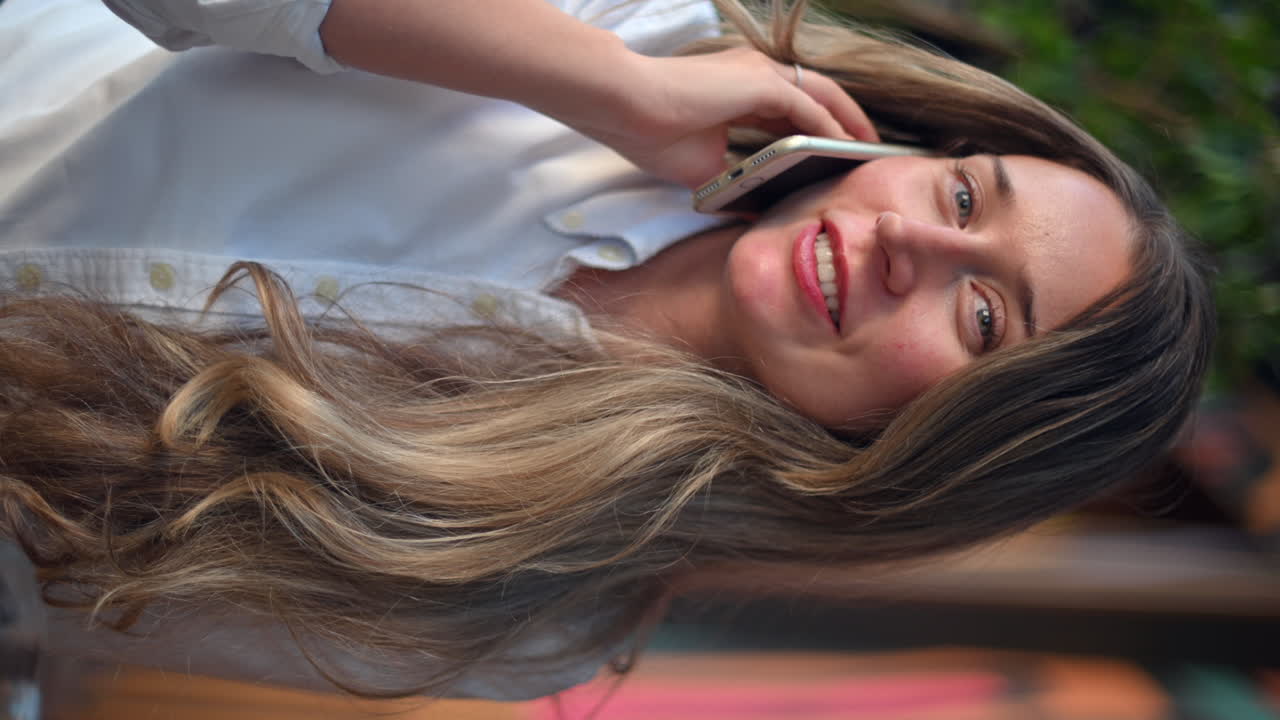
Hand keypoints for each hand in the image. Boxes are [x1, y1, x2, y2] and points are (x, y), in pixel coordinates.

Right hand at [567, 47, 879, 188]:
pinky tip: (848, 151)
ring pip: (822, 96)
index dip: (815, 130)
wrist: (623, 104)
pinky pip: (810, 108)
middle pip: (816, 96)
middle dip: (844, 122)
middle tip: (866, 151)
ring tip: (869, 151)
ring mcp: (759, 73)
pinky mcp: (760, 81)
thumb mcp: (701, 168)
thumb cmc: (651, 133)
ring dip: (848, 124)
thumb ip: (733, 180)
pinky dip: (831, 130)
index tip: (833, 155)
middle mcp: (755, 73)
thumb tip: (753, 208)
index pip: (790, 108)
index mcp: (738, 89)